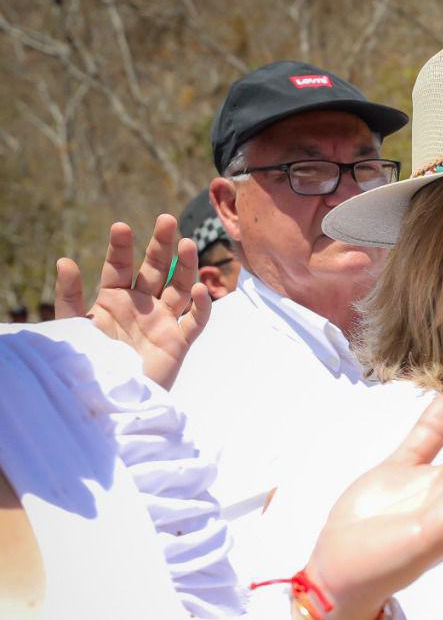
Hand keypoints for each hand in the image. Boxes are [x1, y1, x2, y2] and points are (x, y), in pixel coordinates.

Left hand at [55, 216, 209, 389]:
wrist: (108, 401)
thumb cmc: (89, 365)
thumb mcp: (73, 328)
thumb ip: (69, 296)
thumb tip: (64, 260)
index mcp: (113, 299)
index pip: (119, 267)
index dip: (121, 247)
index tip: (121, 227)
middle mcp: (141, 306)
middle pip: (155, 269)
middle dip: (161, 245)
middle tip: (167, 219)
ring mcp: (162, 322)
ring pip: (179, 288)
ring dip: (186, 266)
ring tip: (188, 243)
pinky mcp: (178, 342)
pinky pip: (195, 321)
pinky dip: (201, 306)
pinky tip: (200, 289)